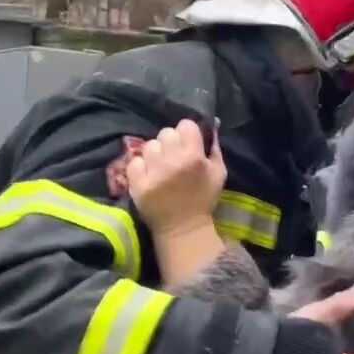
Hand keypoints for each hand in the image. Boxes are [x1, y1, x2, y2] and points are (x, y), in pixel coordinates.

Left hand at [126, 119, 225, 237]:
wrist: (182, 228)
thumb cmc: (203, 199)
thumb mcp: (219, 173)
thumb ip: (214, 148)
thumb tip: (211, 125)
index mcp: (194, 157)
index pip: (185, 125)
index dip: (187, 132)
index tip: (188, 142)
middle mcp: (172, 161)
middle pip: (166, 132)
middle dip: (171, 142)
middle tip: (174, 155)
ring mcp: (152, 172)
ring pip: (149, 146)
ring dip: (155, 154)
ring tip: (160, 166)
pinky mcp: (137, 184)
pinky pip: (134, 162)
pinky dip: (141, 167)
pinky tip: (149, 175)